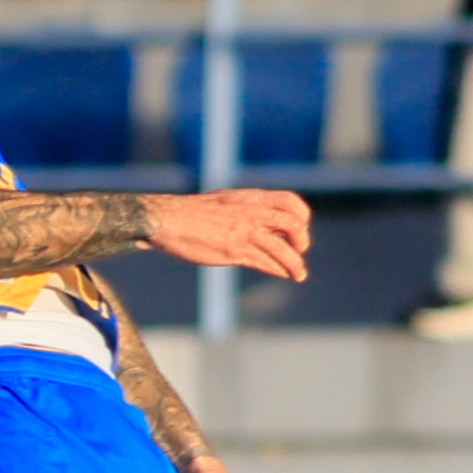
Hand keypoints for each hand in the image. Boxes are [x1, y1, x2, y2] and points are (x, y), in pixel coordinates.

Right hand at [144, 186, 313, 280]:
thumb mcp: (226, 202)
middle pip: (294, 224)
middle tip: (299, 250)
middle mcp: (253, 213)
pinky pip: (266, 263)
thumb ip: (246, 209)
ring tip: (299, 274)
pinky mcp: (235, 250)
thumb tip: (260, 220)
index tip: (299, 228)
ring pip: (283, 249)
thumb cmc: (194, 212)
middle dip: (302, 240)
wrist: (170, 220)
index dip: (301, 216)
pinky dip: (279, 270)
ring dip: (295, 264)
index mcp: (251, 198)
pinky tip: (283, 274)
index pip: (291, 202)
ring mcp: (245, 232)